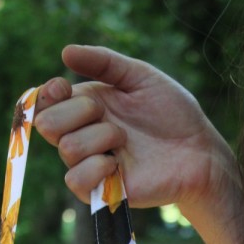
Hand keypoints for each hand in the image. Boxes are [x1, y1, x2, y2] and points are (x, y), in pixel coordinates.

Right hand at [34, 45, 236, 216]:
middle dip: (76, 112)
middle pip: (46, 125)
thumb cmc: (174, 114)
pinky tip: (116, 164)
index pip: (44, 103)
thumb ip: (104, 62)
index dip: (46, 94)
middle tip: (107, 113)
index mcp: (87, 108)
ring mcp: (93, 165)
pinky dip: (93, 168)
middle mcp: (85, 136)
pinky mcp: (104, 191)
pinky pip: (76, 181)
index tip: (64, 86)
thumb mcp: (140, 76)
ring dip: (97, 137)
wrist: (199, 151)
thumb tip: (65, 52)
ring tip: (125, 139)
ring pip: (67, 149)